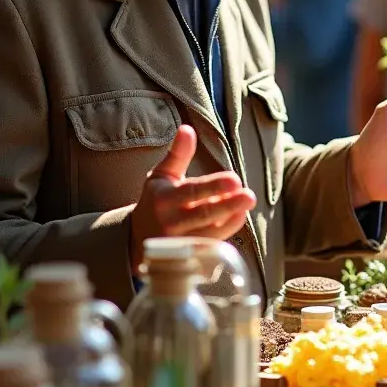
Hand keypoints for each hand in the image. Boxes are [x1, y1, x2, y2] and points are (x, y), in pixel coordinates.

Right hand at [129, 125, 256, 270]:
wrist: (137, 240)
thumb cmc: (155, 201)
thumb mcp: (161, 175)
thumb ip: (177, 154)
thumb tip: (188, 129)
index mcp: (164, 199)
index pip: (192, 193)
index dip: (214, 187)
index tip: (235, 180)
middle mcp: (171, 223)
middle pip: (204, 215)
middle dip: (228, 205)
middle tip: (249, 196)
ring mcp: (180, 244)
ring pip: (211, 233)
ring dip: (231, 219)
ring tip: (246, 204)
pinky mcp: (190, 257)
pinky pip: (213, 247)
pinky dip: (226, 232)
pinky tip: (237, 216)